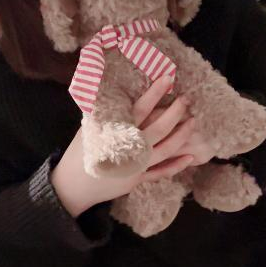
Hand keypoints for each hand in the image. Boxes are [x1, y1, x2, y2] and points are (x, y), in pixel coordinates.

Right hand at [50, 75, 201, 216]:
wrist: (73, 186)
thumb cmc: (79, 154)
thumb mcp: (89, 128)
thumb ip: (103, 112)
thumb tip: (108, 88)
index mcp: (117, 132)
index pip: (140, 109)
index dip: (155, 93)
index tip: (168, 79)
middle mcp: (130, 148)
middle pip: (159, 128)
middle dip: (175, 113)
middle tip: (186, 100)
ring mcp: (136, 166)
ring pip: (165, 149)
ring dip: (181, 135)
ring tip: (192, 122)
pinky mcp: (137, 179)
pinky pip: (161, 173)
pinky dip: (176, 166)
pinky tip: (190, 157)